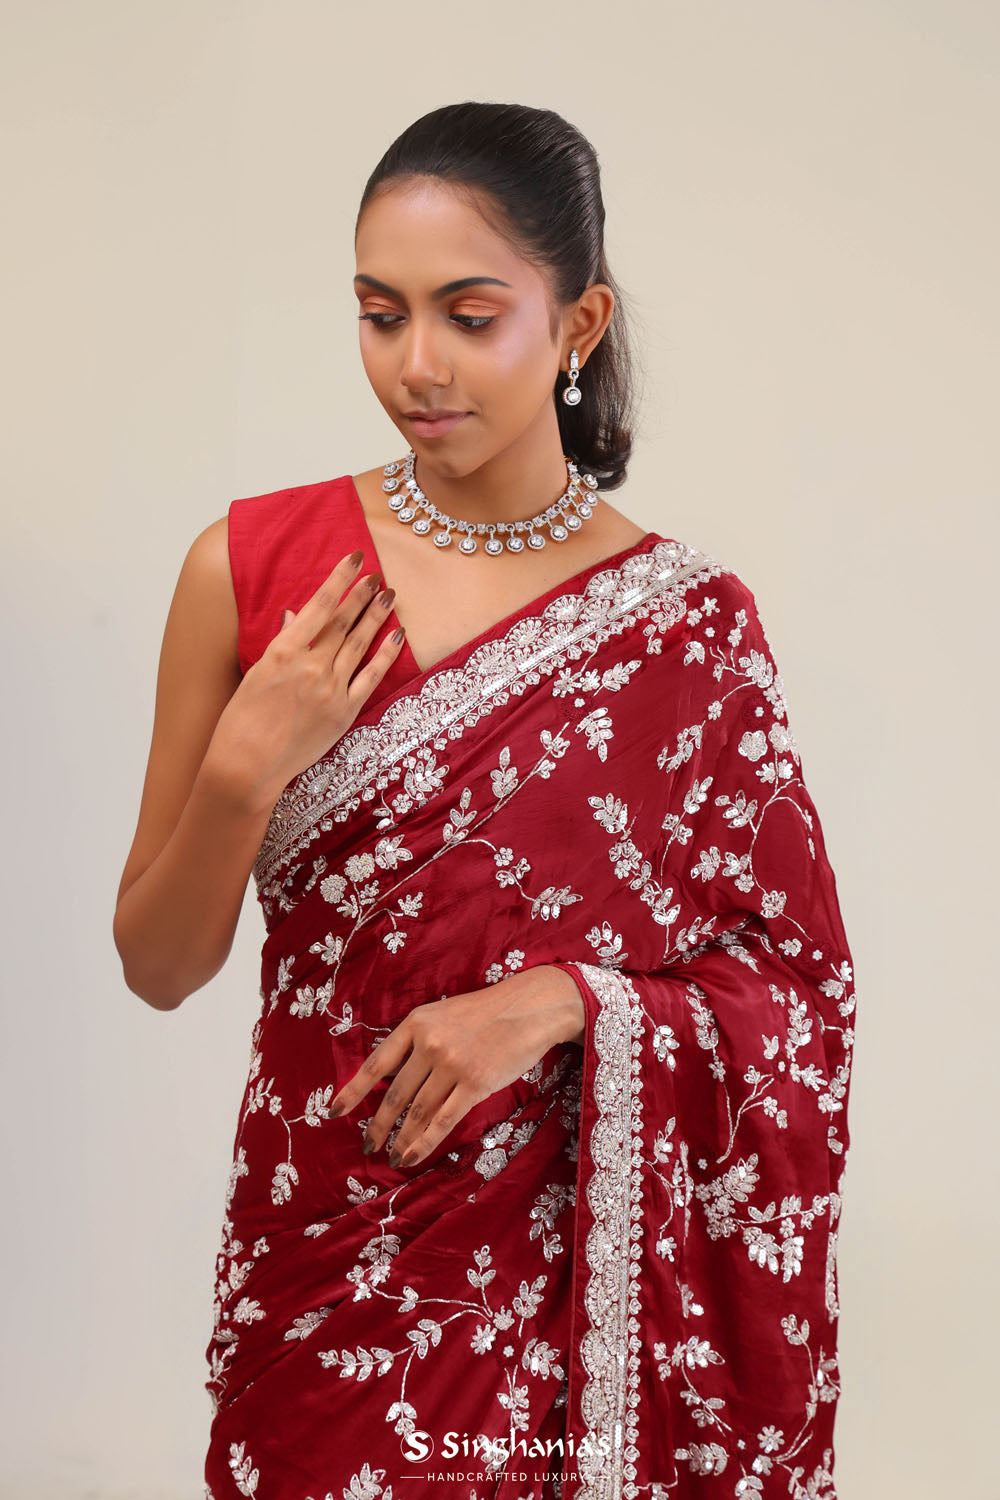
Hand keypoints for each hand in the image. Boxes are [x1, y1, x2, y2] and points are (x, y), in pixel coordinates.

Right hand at [204, 550, 405, 808]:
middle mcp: (310, 665)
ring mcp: (330, 689)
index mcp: (282, 651)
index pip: (319, 605)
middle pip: (344, 621)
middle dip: (362, 595)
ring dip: (376, 616)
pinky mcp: (344, 712)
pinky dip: (387, 654)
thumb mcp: (255, 673)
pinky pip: (372, 676)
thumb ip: (281, 642)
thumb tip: (296, 614)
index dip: (339, 579)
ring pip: (360, 643)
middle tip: (378, 575)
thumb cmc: (242, 721)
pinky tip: (397, 634)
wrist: (247, 765)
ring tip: (390, 595)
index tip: (354, 559)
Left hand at [328, 965, 585, 1169]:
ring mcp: (452, 1064)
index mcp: (416, 1023)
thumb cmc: (484, 1013)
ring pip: (417, 1111)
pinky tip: (412, 1155)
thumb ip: (416, 1043)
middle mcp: (429, 1044)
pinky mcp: (476, 1083)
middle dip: (378, 1125)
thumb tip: (391, 1080)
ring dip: (401, 1139)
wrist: (528, 1008)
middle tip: (367, 1146)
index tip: (334, 1112)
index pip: (376, 1063)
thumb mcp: (441, 1015)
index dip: (353, 1091)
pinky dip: (424, 1141)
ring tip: (393, 1157)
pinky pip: (443, 1120)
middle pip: (394, 1094)